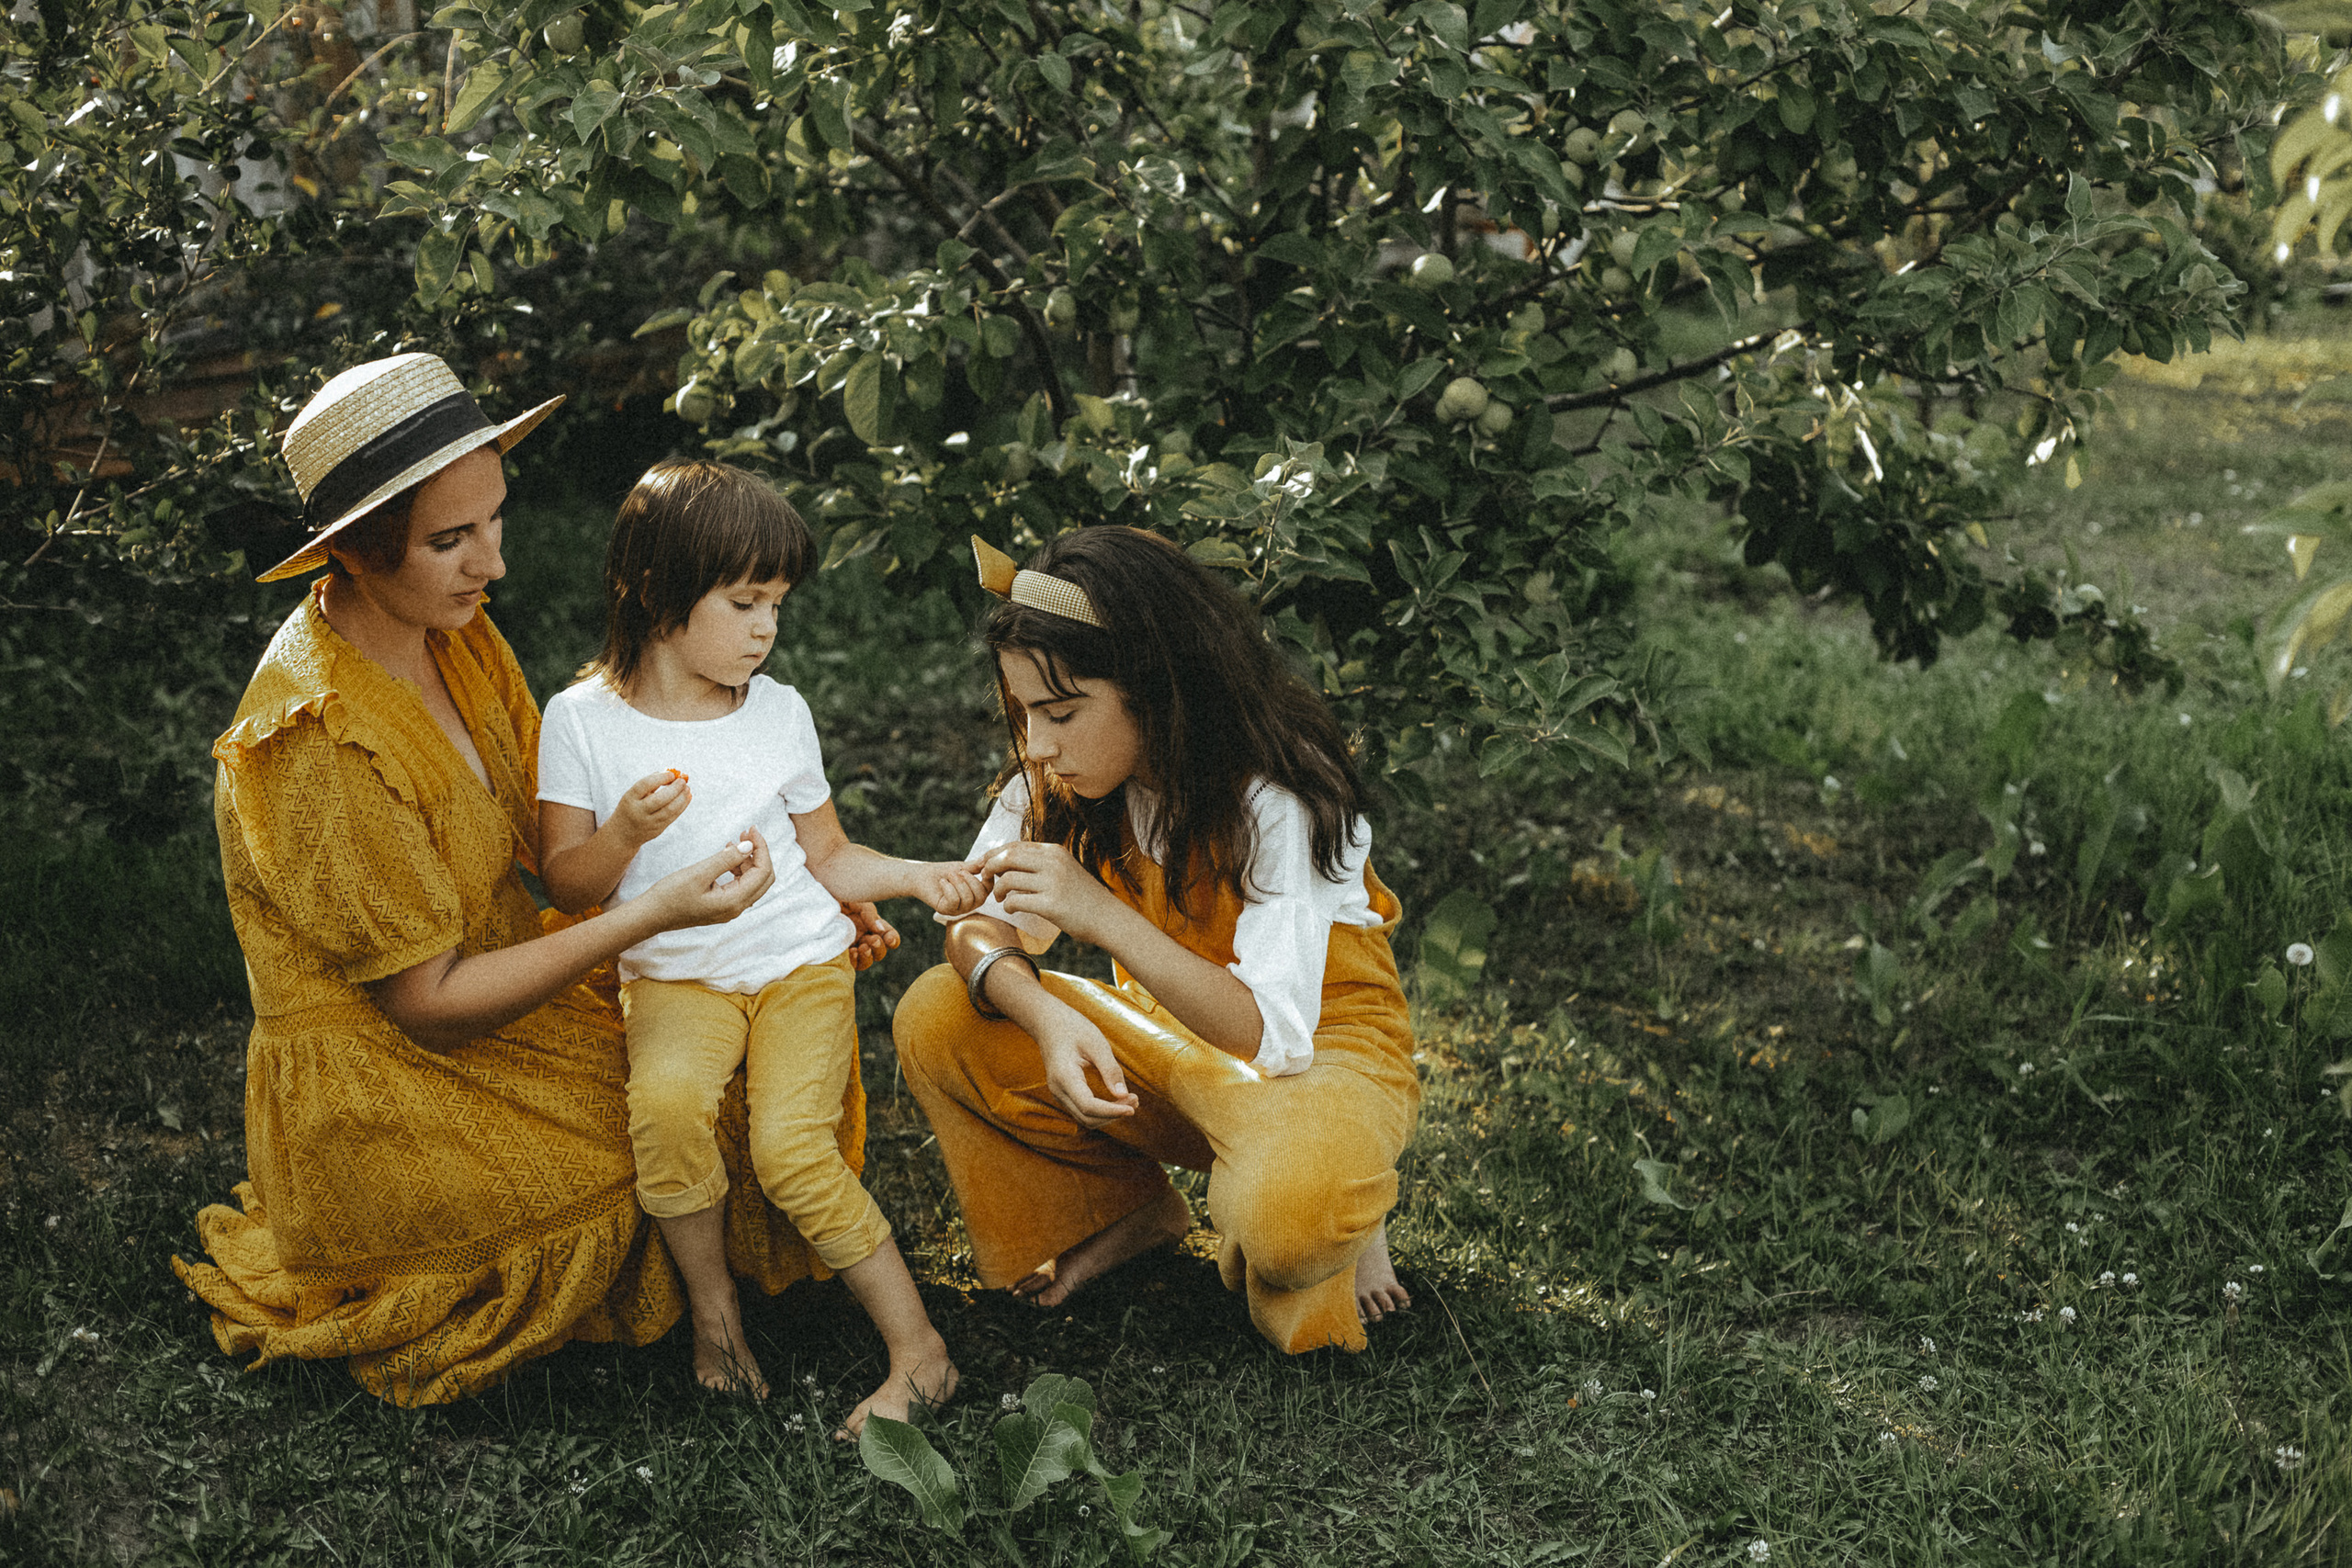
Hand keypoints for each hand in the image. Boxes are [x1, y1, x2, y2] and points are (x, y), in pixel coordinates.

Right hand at [612, 768, 690, 846]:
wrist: (622, 834)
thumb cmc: (632, 807)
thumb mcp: (634, 794)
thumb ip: (651, 784)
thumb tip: (673, 774)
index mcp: (629, 799)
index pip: (645, 785)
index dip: (660, 778)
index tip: (671, 774)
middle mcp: (638, 812)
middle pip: (659, 800)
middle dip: (674, 789)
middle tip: (683, 781)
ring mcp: (648, 823)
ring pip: (669, 810)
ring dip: (681, 798)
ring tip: (687, 789)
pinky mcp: (657, 830)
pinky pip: (672, 817)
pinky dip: (682, 806)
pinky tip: (687, 797)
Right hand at [644, 827, 771, 929]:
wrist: (651, 915)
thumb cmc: (670, 895)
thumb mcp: (698, 873)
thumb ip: (726, 860)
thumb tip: (750, 847)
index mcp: (734, 902)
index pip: (762, 872)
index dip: (761, 848)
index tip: (752, 829)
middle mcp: (736, 908)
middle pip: (764, 878)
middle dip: (759, 853)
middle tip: (747, 833)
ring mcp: (730, 909)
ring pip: (753, 881)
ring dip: (748, 860)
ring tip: (735, 841)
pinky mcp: (722, 906)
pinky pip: (740, 885)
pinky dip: (738, 868)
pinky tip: (727, 855)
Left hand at [840, 900, 899, 970]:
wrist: (814, 898)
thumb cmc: (835, 894)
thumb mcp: (856, 900)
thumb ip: (869, 914)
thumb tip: (880, 931)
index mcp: (870, 922)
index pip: (888, 935)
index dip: (892, 939)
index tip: (889, 939)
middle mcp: (862, 935)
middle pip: (880, 951)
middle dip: (879, 948)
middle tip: (872, 940)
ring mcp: (850, 945)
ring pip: (867, 961)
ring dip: (869, 956)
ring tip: (862, 948)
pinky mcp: (837, 952)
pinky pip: (851, 964)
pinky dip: (855, 961)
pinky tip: (852, 952)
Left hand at [912, 858, 987, 917]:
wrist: (922, 875)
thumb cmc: (943, 871)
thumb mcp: (962, 867)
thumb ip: (976, 866)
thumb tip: (990, 861)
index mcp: (975, 894)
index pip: (989, 890)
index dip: (987, 878)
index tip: (978, 868)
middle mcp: (969, 905)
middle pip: (981, 897)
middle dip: (970, 881)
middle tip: (958, 872)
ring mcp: (958, 909)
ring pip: (967, 899)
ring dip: (958, 883)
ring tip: (949, 876)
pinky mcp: (946, 910)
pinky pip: (954, 901)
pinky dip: (948, 888)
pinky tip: (942, 882)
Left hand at [979, 842, 1120, 943]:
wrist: (1108, 918)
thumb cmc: (1083, 897)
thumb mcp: (1065, 869)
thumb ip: (1042, 863)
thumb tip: (1007, 862)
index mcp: (1055, 851)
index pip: (1015, 846)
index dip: (993, 854)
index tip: (982, 864)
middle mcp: (1053, 862)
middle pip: (1007, 856)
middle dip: (989, 867)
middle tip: (985, 880)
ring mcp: (1052, 882)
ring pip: (1008, 878)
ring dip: (998, 889)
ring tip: (1000, 898)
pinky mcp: (1051, 904)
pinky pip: (1016, 900)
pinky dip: (1008, 906)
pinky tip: (1011, 910)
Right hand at [1032, 1001, 1138, 1128]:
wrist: (1048, 1022)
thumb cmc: (1072, 1028)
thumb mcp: (1096, 1043)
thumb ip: (1110, 1070)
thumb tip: (1124, 1095)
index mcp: (1064, 1077)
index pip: (1088, 1106)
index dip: (1112, 1111)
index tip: (1133, 1108)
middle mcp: (1058, 1090)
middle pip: (1087, 1118)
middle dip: (1113, 1114)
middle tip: (1136, 1100)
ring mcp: (1059, 1093)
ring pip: (1085, 1118)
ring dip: (1108, 1115)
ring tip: (1130, 1100)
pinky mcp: (1064, 1093)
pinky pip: (1083, 1110)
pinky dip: (1101, 1110)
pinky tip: (1117, 1099)